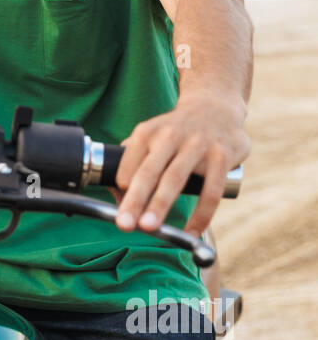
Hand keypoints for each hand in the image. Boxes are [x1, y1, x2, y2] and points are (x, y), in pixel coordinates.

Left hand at [113, 93, 249, 236]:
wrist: (216, 106)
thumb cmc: (175, 131)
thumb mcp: (150, 135)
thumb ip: (132, 161)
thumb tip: (117, 197)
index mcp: (147, 132)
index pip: (129, 164)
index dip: (122, 189)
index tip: (119, 211)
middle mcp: (170, 135)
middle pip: (149, 172)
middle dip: (135, 199)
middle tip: (124, 224)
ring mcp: (197, 144)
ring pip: (176, 179)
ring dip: (161, 205)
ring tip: (150, 229)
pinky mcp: (222, 155)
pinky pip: (210, 191)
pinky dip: (201, 216)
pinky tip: (191, 234)